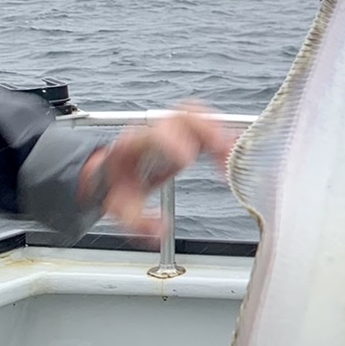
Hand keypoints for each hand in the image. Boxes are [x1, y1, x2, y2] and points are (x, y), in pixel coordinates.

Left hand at [81, 104, 234, 240]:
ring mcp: (167, 130)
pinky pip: (203, 121)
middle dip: (206, 132)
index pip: (155, 135)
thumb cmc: (116, 185)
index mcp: (134, 146)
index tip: (188, 160)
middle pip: (182, 117)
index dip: (173, 143)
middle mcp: (152, 132)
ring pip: (196, 115)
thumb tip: (161, 230)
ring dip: (218, 130)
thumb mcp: (121, 209)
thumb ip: (139, 222)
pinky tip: (233, 146)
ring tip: (231, 153)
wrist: (111, 173)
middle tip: (223, 154)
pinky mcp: (181, 133)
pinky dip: (221, 130)